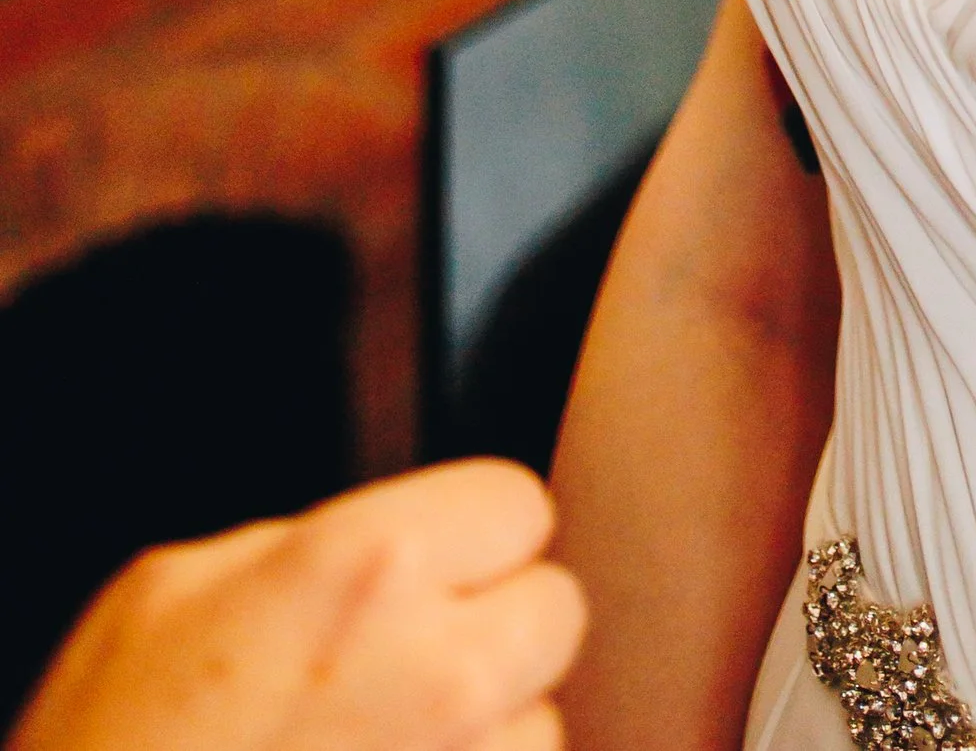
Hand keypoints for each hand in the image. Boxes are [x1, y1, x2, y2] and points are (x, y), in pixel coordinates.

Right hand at [9, 464, 586, 750]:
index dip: (467, 536)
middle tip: (405, 668)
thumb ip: (294, 546)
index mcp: (371, 570)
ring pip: (540, 727)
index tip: (433, 565)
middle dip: (492, 632)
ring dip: (484, 737)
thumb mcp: (168, 593)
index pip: (517, 501)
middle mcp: (443, 671)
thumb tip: (365, 545)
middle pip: (554, 611)